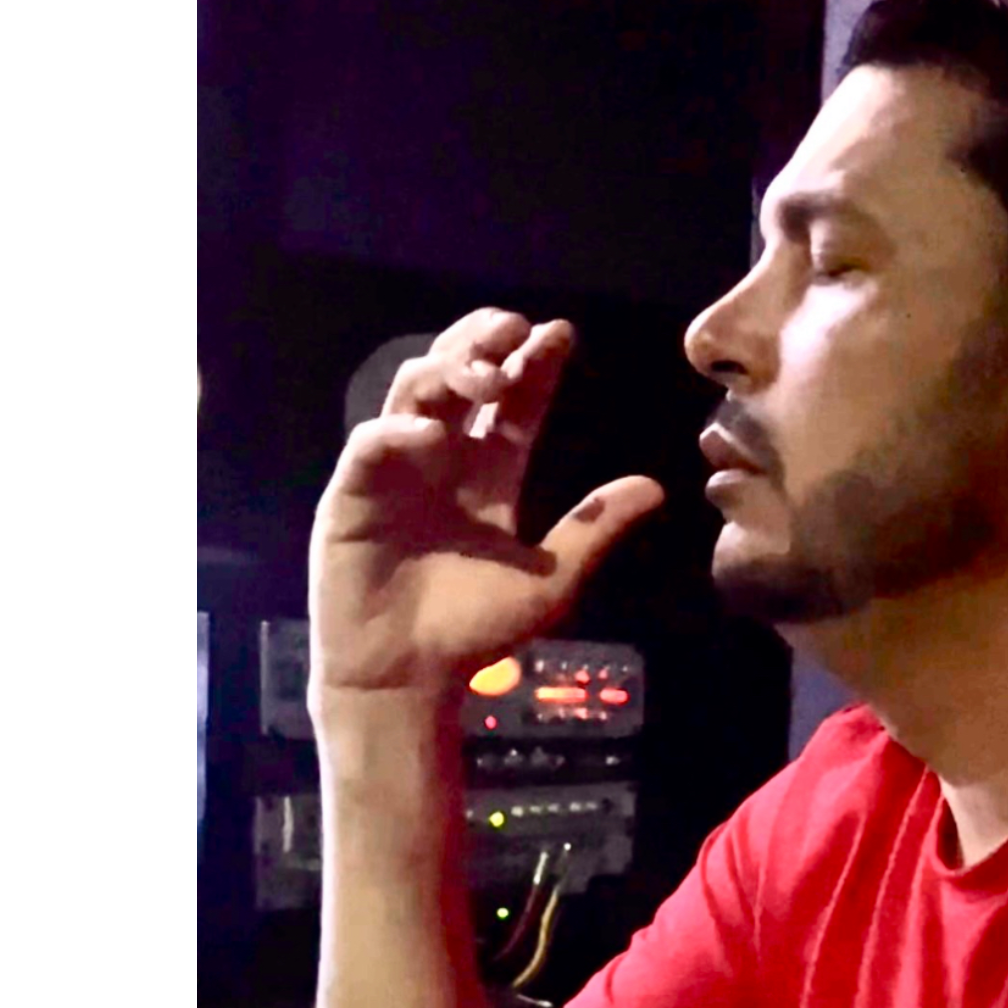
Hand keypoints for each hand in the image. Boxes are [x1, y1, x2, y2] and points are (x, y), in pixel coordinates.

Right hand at [309, 309, 664, 704]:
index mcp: (489, 473)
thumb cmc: (473, 632)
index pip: (515, 404)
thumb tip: (656, 486)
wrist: (408, 680)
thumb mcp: (551, 579)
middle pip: (461, 378)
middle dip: (486, 343)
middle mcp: (443, 460)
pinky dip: (399, 430)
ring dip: (448, 371)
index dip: (535, 365)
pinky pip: (371, 444)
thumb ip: (595, 529)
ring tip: (487, 372)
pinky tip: (434, 434)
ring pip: (414, 393)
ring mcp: (395, 472)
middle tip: (515, 328)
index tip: (560, 333)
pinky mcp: (351, 495)